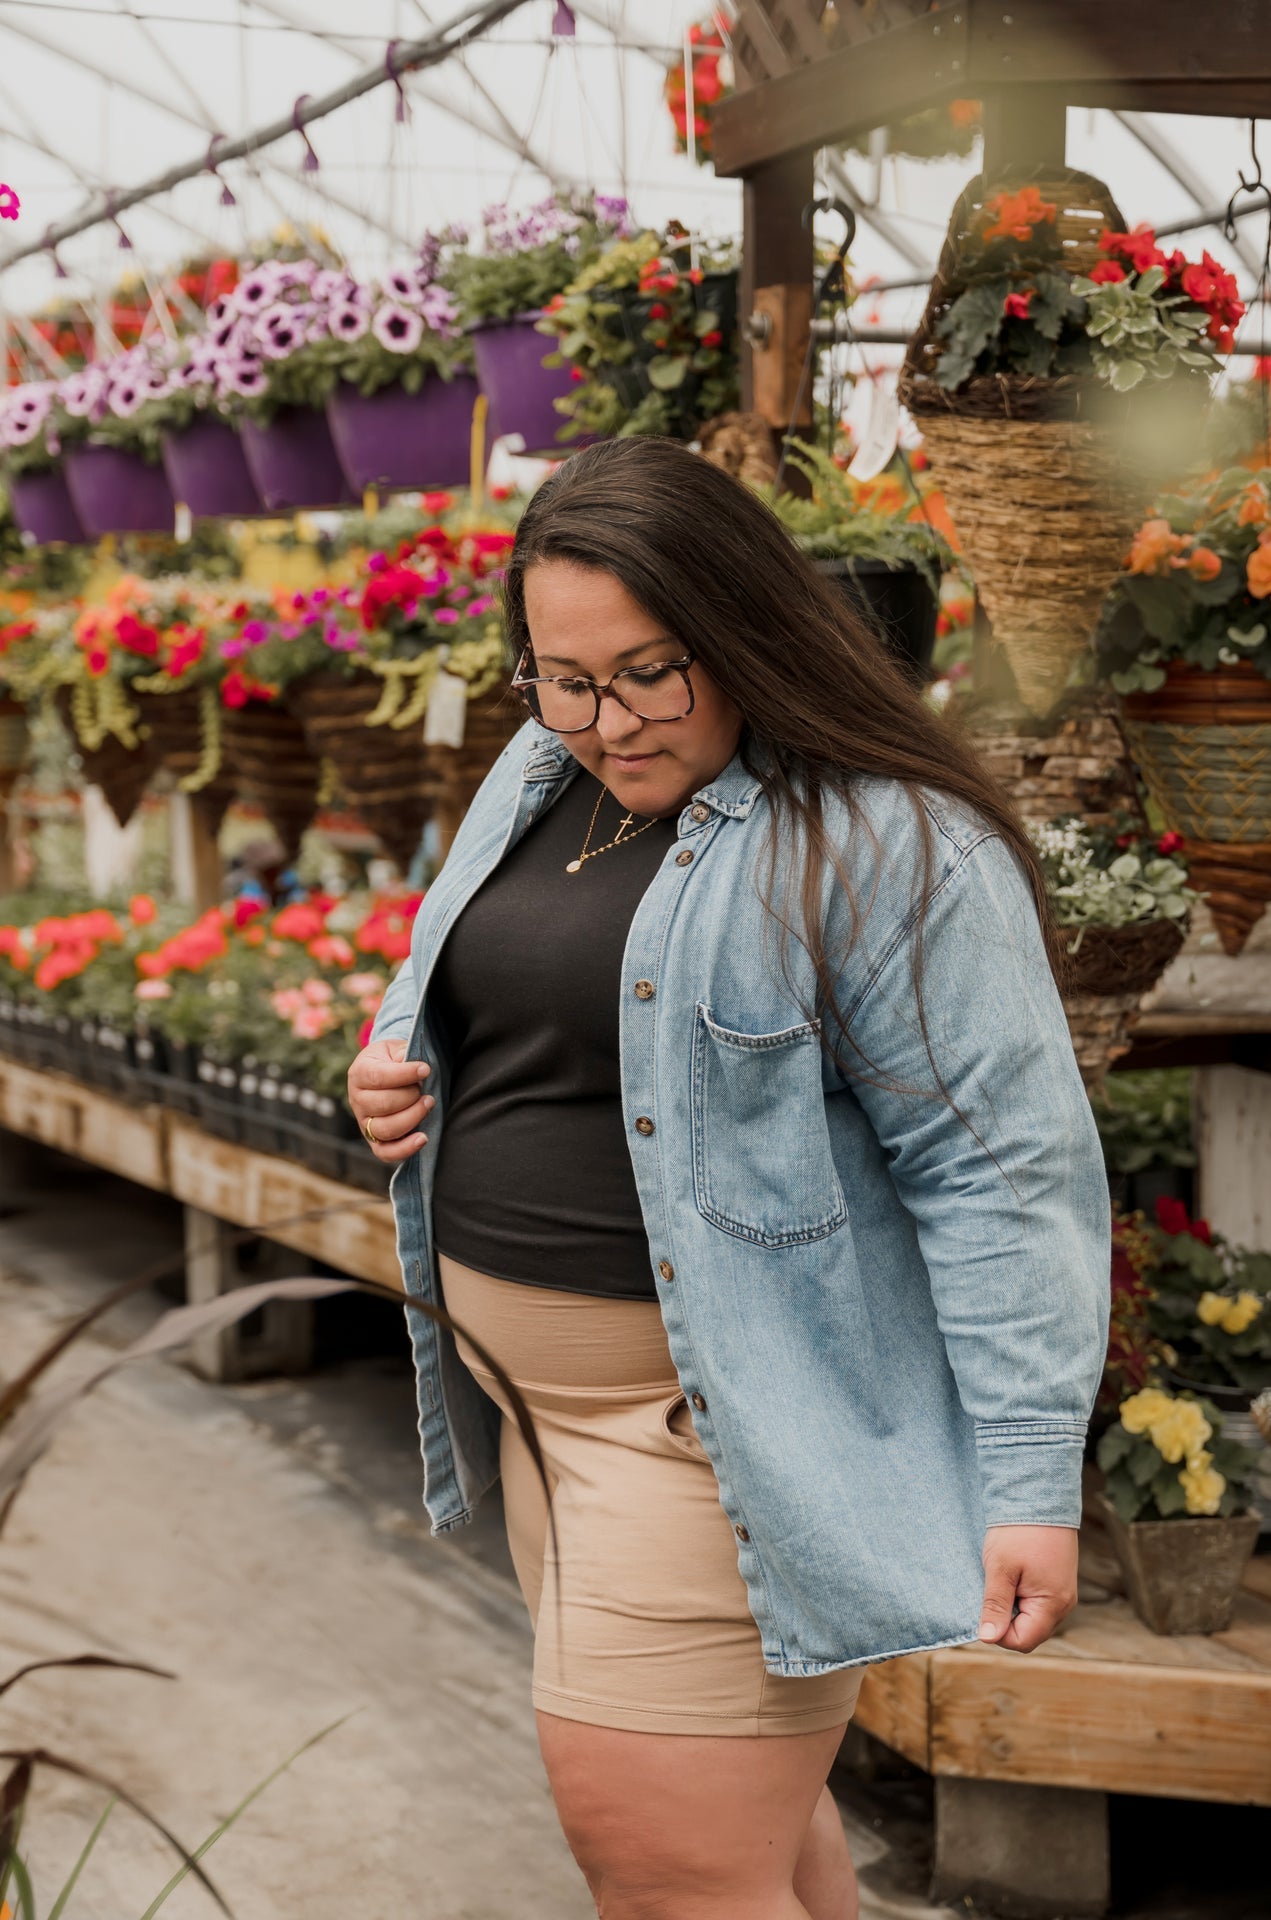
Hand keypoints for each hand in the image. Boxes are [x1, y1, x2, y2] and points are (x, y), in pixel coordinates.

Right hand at [347, 1037, 432, 1163]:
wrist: (386, 1070)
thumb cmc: (393, 1059)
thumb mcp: (395, 1048)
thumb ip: (403, 1054)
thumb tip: (415, 1067)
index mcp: (359, 1073)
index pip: (379, 1077)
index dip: (405, 1074)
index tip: (426, 1069)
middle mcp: (357, 1099)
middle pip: (383, 1104)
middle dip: (411, 1096)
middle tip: (426, 1089)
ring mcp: (364, 1122)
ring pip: (385, 1129)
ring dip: (413, 1117)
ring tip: (429, 1104)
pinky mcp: (374, 1140)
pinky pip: (385, 1153)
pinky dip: (405, 1149)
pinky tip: (423, 1138)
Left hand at [978, 1524, 1078, 1651]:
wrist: (1039, 1495)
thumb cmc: (1018, 1531)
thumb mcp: (1000, 1569)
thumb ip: (995, 1606)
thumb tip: (988, 1638)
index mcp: (1053, 1605)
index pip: (1023, 1641)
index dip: (999, 1632)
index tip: (984, 1607)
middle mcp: (1064, 1604)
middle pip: (1028, 1632)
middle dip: (1005, 1619)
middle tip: (991, 1589)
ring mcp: (1062, 1592)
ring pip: (1031, 1617)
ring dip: (1011, 1606)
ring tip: (1001, 1578)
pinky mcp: (1056, 1581)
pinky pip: (1036, 1602)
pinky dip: (1019, 1594)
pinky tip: (1010, 1574)